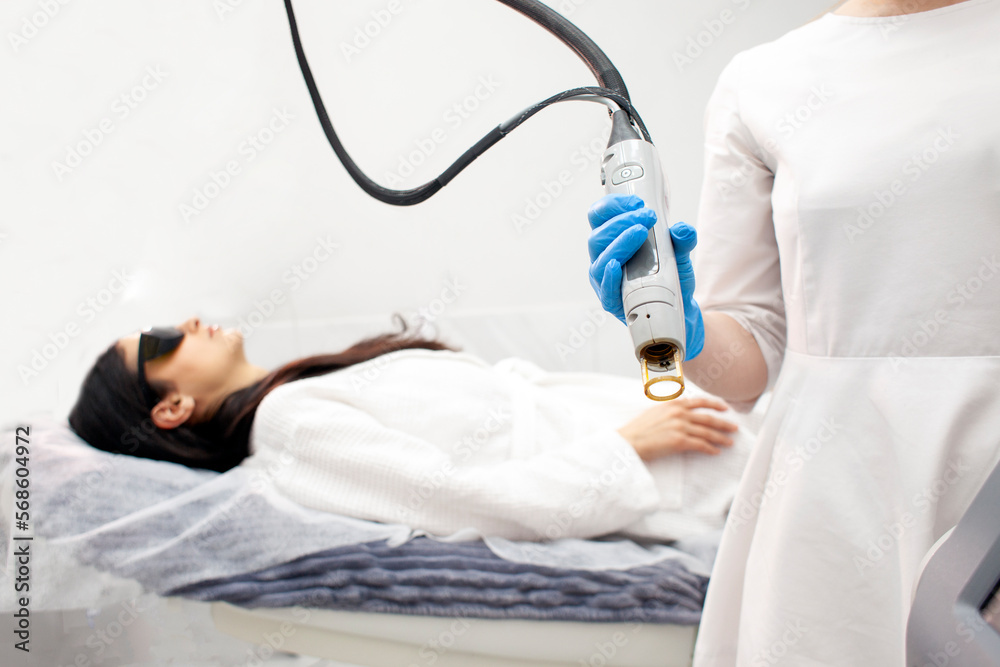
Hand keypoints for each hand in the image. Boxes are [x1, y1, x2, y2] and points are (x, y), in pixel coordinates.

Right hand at [586, 194, 704, 359]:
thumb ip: (682, 240)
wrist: (679, 310)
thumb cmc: (669, 278)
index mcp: (611, 240)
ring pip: (600, 260)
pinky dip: (610, 276)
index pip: (599, 216)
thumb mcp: (680, 253)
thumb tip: (682, 229)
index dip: (613, 205)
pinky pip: (606, 289)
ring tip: (639, 232)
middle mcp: (603, 258)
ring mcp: (605, 281)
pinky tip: (617, 266)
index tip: (638, 202)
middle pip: (597, 235)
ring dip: (619, 243)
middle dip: (621, 221)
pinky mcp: (613, 302)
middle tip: (646, 216)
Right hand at [616, 397, 737, 461]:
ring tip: (729, 442)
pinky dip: (710, 448)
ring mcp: (680, 427)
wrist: (629, 441)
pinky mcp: (680, 441)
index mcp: (674, 404)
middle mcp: (679, 413)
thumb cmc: (638, 429)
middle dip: (724, 423)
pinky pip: (701, 445)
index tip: (725, 409)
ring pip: (707, 432)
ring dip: (721, 438)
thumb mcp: (655, 411)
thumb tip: (682, 411)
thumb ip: (670, 410)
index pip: (700, 401)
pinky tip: (716, 451)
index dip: (715, 405)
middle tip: (734, 428)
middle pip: (708, 418)